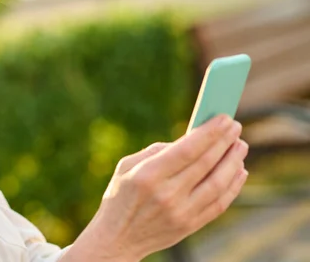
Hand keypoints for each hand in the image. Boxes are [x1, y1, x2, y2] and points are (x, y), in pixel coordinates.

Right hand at [64, 115, 248, 261]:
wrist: (117, 238)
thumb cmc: (121, 195)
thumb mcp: (127, 166)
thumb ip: (156, 151)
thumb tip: (188, 140)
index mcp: (148, 175)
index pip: (187, 150)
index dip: (209, 133)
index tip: (223, 118)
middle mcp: (167, 194)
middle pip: (205, 164)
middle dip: (224, 142)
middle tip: (235, 126)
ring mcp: (181, 212)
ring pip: (218, 184)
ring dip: (233, 162)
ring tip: (240, 146)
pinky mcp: (190, 226)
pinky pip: (219, 203)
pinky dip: (233, 186)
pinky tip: (239, 170)